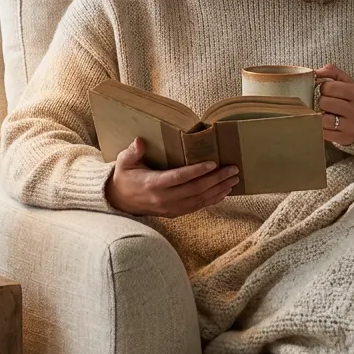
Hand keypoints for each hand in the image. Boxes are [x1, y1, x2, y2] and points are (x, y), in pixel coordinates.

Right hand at [105, 137, 240, 217]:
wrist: (119, 201)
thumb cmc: (124, 176)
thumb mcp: (124, 161)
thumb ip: (133, 151)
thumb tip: (140, 141)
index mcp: (153, 184)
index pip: (179, 178)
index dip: (196, 171)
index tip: (212, 163)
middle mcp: (164, 198)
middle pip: (195, 190)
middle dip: (216, 179)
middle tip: (232, 169)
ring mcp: (170, 208)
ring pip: (199, 200)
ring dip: (218, 190)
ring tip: (234, 179)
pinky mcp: (175, 212)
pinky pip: (197, 207)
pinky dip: (212, 200)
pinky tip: (224, 192)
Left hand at [315, 63, 353, 145]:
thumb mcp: (350, 83)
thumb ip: (333, 72)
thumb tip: (315, 72)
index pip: (328, 87)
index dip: (323, 88)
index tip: (327, 91)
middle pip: (324, 102)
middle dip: (322, 102)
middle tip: (327, 103)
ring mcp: (351, 126)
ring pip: (322, 119)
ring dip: (320, 115)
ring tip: (326, 113)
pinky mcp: (345, 139)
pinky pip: (323, 133)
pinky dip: (320, 127)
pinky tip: (326, 124)